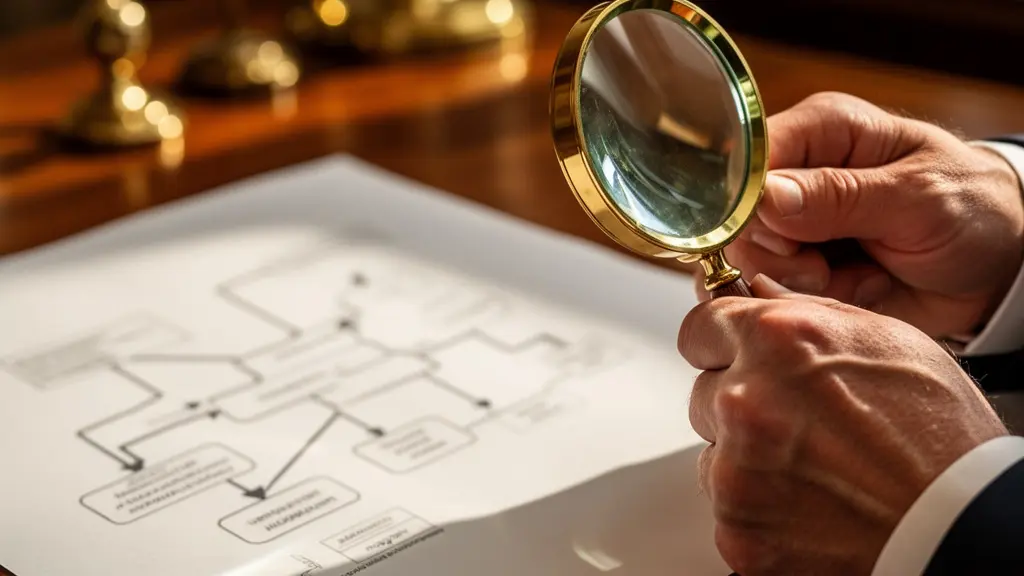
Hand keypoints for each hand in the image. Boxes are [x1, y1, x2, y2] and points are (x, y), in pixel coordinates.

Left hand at [680, 274, 1007, 574]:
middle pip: (704, 391)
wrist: (960, 526)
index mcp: (775, 339)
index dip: (720, 343)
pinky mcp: (736, 529)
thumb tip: (759, 293)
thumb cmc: (940, 435)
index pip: (699, 327)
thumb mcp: (886, 340)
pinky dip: (758, 508)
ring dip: (746, 456)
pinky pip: (726, 506)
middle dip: (739, 402)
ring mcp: (735, 470)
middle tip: (797, 421)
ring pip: (713, 451)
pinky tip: (810, 502)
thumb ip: (805, 313)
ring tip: (814, 465)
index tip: (732, 355)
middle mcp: (744, 399)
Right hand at [698, 92, 1023, 339]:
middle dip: (780, 256)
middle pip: (737, 219)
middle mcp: (797, 175)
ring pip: (749, 263)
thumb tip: (768, 197)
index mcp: (822, 132)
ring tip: (855, 278)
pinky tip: (855, 290)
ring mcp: (796, 227)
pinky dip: (811, 304)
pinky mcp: (801, 270)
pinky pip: (773, 295)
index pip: (747, 159)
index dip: (750, 204)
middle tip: (828, 267)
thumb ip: (842, 196)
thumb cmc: (972, 209)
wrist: (997, 269)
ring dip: (800, 284)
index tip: (786, 240)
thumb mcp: (920, 197)